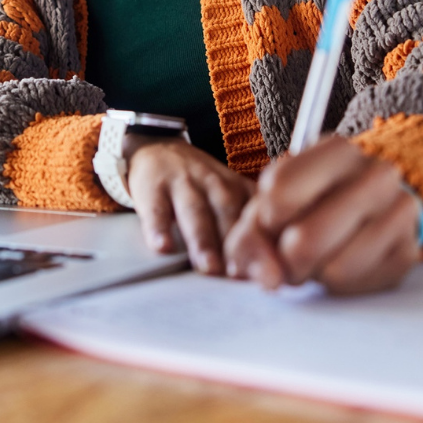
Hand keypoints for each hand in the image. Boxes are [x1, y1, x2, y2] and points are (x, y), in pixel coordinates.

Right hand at [127, 139, 254, 274]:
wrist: (158, 148)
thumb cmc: (198, 184)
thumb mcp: (228, 195)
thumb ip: (246, 225)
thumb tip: (265, 270)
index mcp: (238, 188)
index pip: (254, 214)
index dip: (263, 242)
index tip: (269, 270)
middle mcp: (215, 183)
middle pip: (228, 212)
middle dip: (237, 245)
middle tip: (242, 274)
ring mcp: (183, 184)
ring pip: (195, 211)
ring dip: (204, 241)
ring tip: (209, 267)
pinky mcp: (153, 188)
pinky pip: (156, 210)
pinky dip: (159, 229)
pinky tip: (163, 247)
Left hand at [224, 135, 421, 294]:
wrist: (373, 208)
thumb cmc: (313, 203)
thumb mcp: (272, 204)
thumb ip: (250, 238)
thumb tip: (268, 277)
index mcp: (338, 150)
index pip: (278, 192)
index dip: (264, 221)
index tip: (271, 221)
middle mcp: (376, 174)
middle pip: (305, 240)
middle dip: (286, 259)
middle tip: (289, 253)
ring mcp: (400, 213)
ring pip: (333, 269)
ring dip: (314, 273)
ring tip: (317, 256)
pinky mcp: (408, 252)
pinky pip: (357, 285)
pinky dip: (338, 284)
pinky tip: (340, 262)